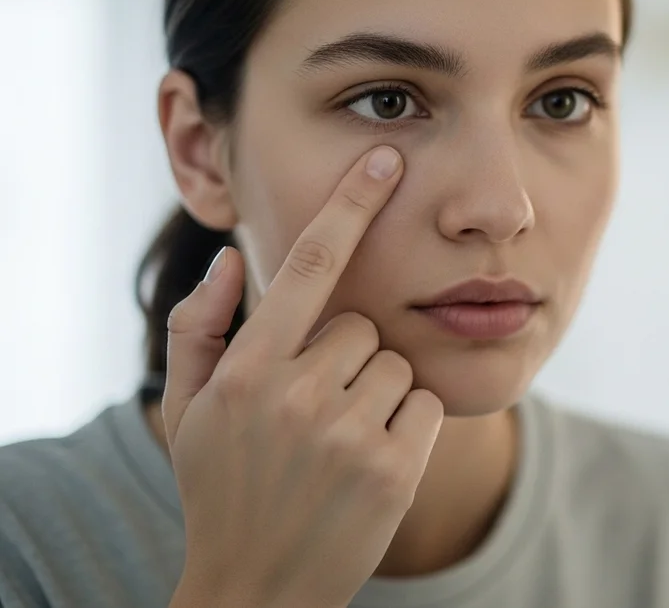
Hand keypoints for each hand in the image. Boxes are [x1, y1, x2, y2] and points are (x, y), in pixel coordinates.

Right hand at [163, 147, 443, 607]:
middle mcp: (297, 395)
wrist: (258, 587)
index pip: (306, 267)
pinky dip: (408, 428)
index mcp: (247, 371)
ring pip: (397, 366)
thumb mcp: (189, 411)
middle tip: (315, 413)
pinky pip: (425, 407)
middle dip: (346, 360)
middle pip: (361, 327)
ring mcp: (349, 433)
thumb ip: (198, 329)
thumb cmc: (223, 487)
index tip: (384, 158)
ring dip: (377, 396)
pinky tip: (370, 464)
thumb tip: (226, 260)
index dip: (349, 206)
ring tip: (338, 443)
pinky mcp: (396, 468)